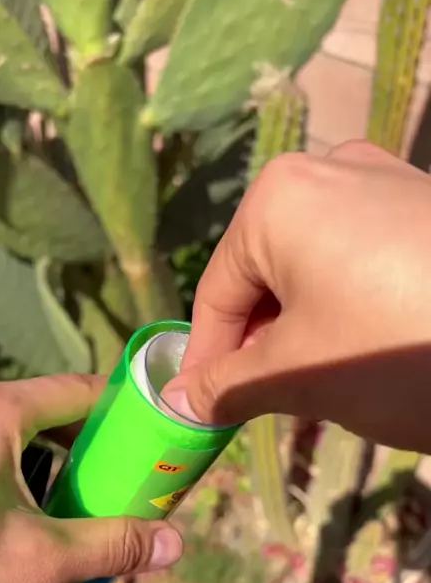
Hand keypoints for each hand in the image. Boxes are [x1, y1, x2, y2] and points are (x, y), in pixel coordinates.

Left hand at [0, 375, 181, 582]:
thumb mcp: (40, 564)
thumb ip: (113, 545)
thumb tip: (174, 544)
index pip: (75, 390)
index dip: (123, 412)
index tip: (157, 441)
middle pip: (49, 414)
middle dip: (93, 450)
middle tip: (129, 486)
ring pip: (19, 440)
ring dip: (60, 470)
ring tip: (93, 510)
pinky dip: (25, 484)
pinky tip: (46, 522)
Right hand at [164, 140, 430, 452]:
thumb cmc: (396, 351)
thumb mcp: (300, 375)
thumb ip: (228, 386)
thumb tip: (177, 402)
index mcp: (279, 198)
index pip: (216, 294)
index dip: (206, 362)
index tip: (201, 413)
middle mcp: (330, 170)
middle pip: (265, 278)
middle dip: (261, 347)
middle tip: (268, 405)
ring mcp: (387, 182)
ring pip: (314, 271)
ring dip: (304, 332)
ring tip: (325, 385)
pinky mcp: (426, 208)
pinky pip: (361, 260)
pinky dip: (349, 309)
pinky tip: (371, 351)